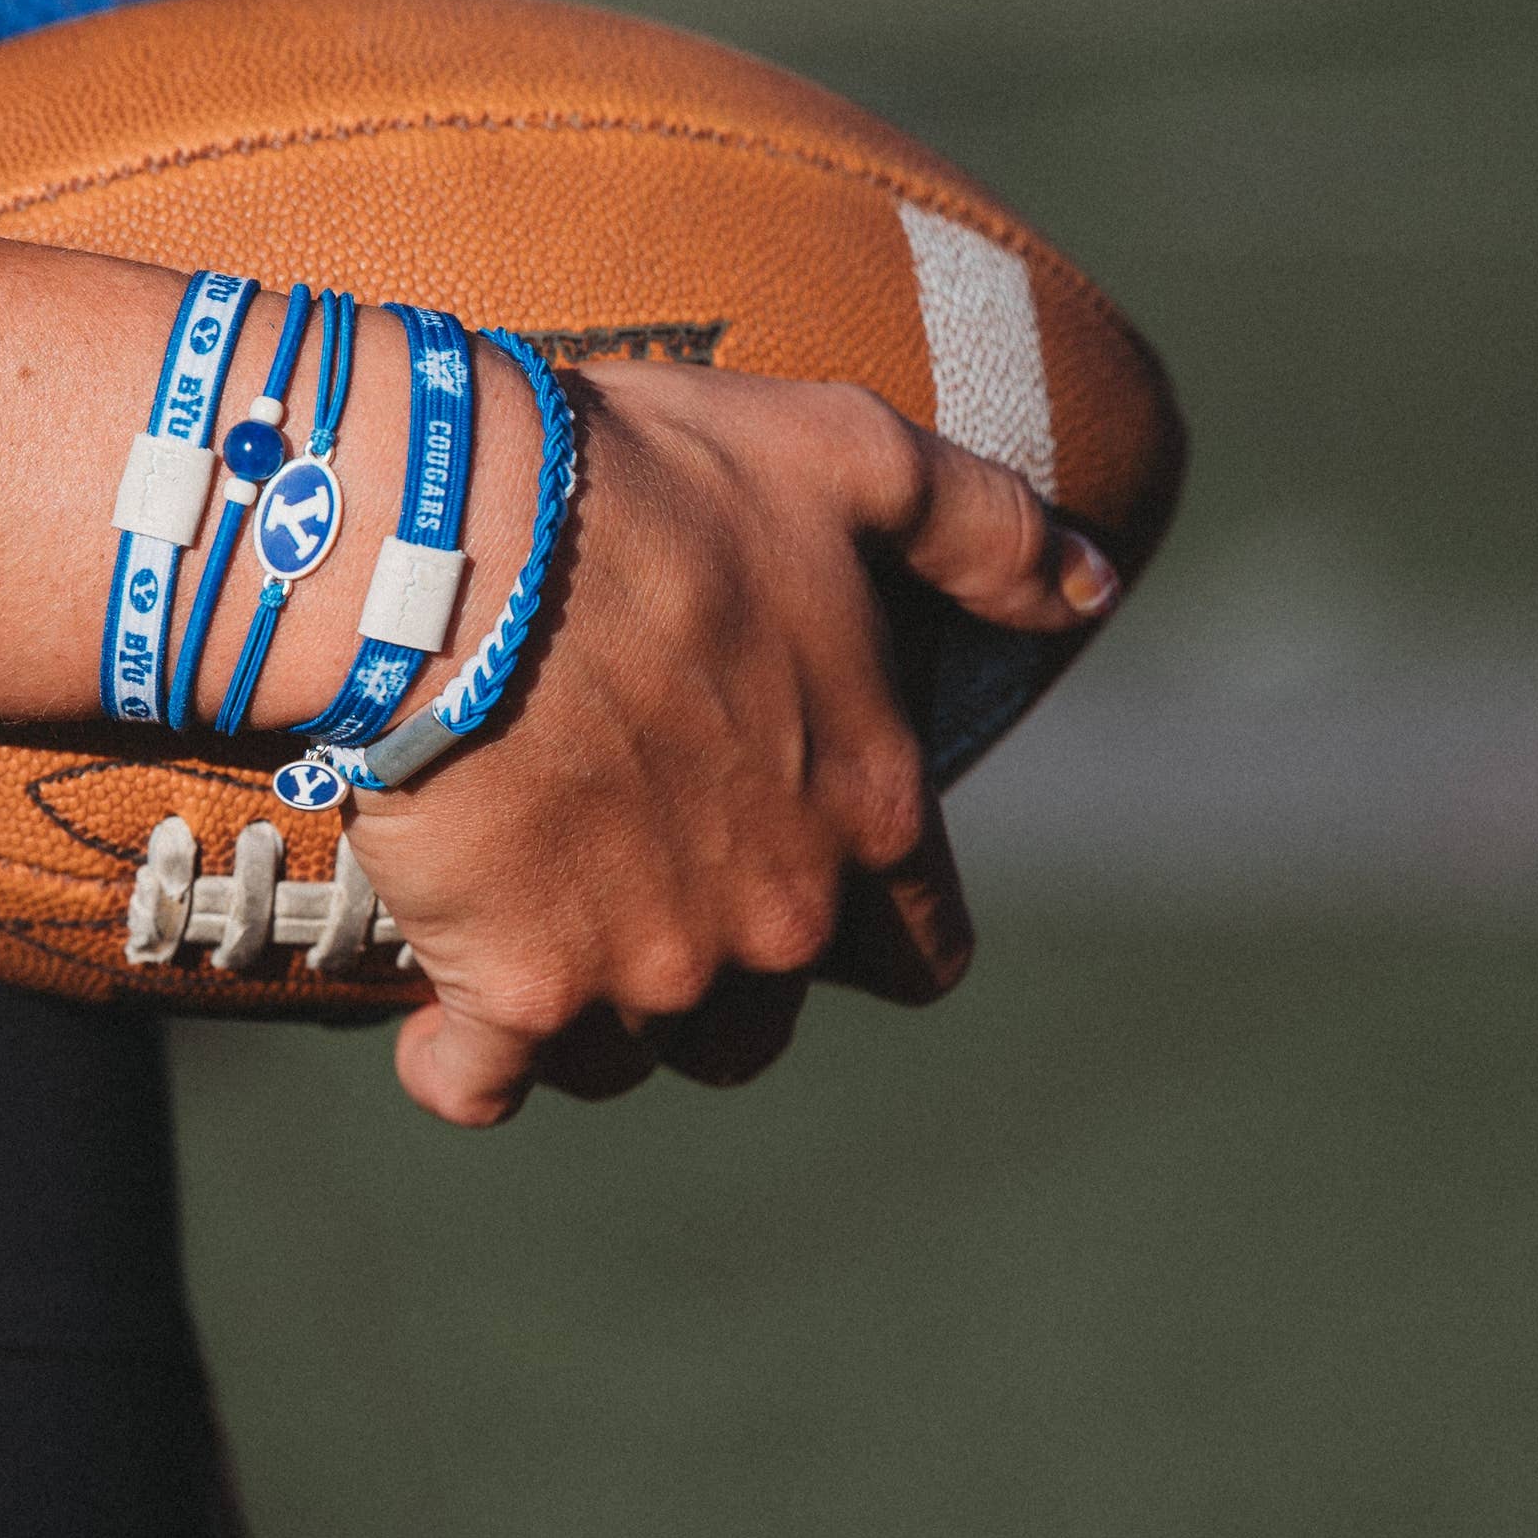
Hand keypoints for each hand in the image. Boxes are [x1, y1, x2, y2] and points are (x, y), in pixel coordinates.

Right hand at [336, 359, 1115, 1126]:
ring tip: (524, 920)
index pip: (917, 953)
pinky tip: (440, 1014)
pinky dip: (463, 1060)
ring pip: (626, 1053)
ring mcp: (643, 970)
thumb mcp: (845, 457)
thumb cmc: (648, 485)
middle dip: (707, 972)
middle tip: (624, 873)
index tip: (787, 868)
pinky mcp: (513, 992)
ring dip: (587, 1008)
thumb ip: (986, 529)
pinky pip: (485, 1080)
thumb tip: (1098, 585)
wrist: (450, 540)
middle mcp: (775, 918)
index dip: (863, 927)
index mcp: (866, 810)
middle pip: (757, 1025)